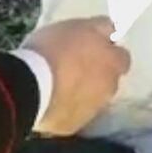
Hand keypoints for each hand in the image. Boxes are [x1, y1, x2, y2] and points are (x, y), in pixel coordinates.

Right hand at [21, 17, 129, 135]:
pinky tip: (51, 100)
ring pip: (92, 100)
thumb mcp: (77, 26)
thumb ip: (100, 28)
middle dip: (97, 75)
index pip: (122, 58)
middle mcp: (109, 89)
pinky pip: (73, 114)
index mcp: (113, 63)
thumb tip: (112, 29)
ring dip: (82, 93)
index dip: (108, 53)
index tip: (92, 49)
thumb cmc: (53, 49)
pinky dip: (66, 108)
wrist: (29, 87)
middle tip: (73, 67)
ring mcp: (92, 111)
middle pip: (109, 81)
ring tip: (59, 85)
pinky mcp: (72, 126)